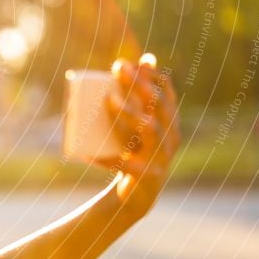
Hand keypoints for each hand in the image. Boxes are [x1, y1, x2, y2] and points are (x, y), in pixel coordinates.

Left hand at [96, 53, 181, 217]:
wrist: (136, 196)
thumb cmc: (131, 152)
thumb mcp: (132, 126)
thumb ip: (132, 100)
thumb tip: (129, 63)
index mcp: (168, 123)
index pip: (166, 93)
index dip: (151, 75)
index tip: (133, 61)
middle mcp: (170, 137)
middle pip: (159, 105)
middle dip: (139, 83)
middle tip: (118, 68)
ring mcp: (161, 157)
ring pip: (150, 129)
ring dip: (130, 111)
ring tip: (108, 99)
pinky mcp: (147, 176)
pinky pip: (126, 164)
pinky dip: (107, 158)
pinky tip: (88, 155)